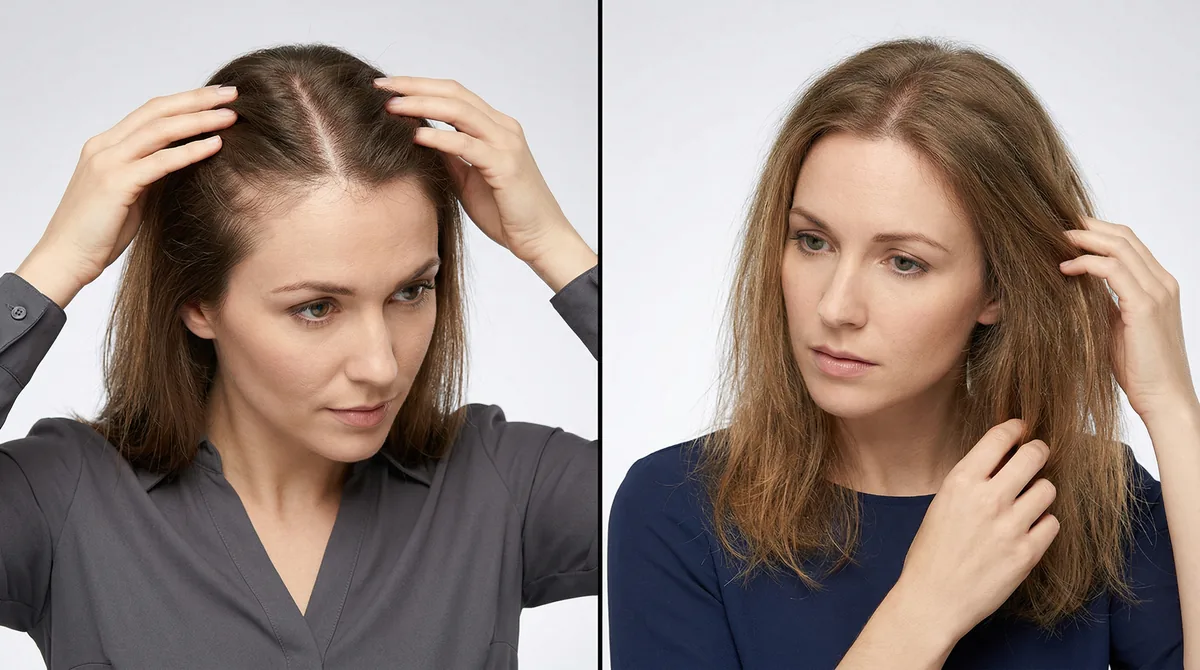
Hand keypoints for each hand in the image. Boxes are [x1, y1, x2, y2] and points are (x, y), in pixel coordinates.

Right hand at [30, 84, 238, 291]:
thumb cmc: (99, 232)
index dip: (185, 100)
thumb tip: (185, 160)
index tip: (217, 97)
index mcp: (106, 146)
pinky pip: (160, 162)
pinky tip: (216, 145)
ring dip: (199, 120)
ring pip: (160, 130)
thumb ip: (151, 172)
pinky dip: (190, 151)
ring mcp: (107, 163)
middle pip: (157, 111)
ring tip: (231, 116)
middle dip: (197, 100)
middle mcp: (104, 147)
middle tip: (232, 93)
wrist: (65, 258)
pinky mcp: (115, 184)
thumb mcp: (131, 194)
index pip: (151, 112)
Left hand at [374, 76, 593, 286]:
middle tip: (381, 86)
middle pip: (454, 93)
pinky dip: (439, 137)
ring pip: (459, 111)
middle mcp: (503, 128)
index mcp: (496, 128)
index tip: (387, 88)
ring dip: (421, 105)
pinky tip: (415, 135)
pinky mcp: (505, 165)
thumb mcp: (468, 180)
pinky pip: (467, 144)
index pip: (454, 95)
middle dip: (414, 86)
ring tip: (390, 107)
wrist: (541, 239)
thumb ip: (450, 157)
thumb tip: (419, 138)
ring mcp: (506, 144)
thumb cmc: (507, 213)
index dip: (420, 86)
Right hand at [895, 418, 1059, 642]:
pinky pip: (1052, 523)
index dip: (1015, 428)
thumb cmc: (931, 553)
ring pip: (1047, 489)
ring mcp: (1010, 526)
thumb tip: (1001, 459)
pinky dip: (1043, 524)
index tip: (1021, 429)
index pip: (1000, 438)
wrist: (933, 599)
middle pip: (1034, 455)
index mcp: (961, 481)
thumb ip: (971, 481)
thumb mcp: (942, 504)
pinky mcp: (1027, 553)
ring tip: (1028, 501)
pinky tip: (1028, 530)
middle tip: (1037, 455)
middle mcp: (988, 498)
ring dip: (1040, 491)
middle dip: (1038, 451)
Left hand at [1059, 217, 1195, 421]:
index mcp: (1158, 284)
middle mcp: (1162, 282)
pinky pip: (1114, 270)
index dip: (1095, 230)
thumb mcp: (1115, 325)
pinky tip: (1064, 269)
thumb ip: (1102, 302)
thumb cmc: (1138, 367)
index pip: (1127, 242)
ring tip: (1055, 241)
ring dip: (1084, 239)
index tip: (1064, 230)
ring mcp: (1157, 292)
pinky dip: (1087, 263)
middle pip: (1123, 236)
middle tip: (1053, 226)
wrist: (1162, 398)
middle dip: (1086, 226)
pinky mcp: (1146, 306)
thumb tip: (1073, 284)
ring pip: (1119, 246)